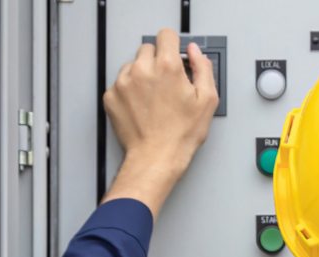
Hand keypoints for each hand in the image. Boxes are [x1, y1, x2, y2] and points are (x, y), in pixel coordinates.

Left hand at [102, 28, 217, 218]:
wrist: (156, 158)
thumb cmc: (180, 135)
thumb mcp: (207, 101)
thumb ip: (203, 69)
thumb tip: (194, 53)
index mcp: (167, 67)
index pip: (166, 35)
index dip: (173, 45)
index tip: (174, 55)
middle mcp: (142, 70)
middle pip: (148, 48)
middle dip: (158, 62)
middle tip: (166, 85)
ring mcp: (123, 82)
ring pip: (133, 65)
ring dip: (142, 75)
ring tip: (153, 99)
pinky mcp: (111, 96)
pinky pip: (121, 83)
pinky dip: (130, 91)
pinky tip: (142, 107)